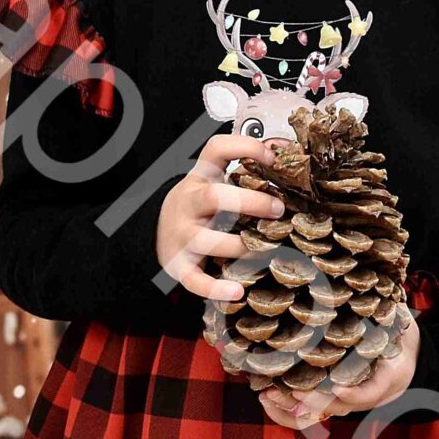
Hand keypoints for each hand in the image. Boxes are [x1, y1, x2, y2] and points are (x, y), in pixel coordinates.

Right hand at [157, 131, 288, 299]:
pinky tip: (237, 291)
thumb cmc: (198, 206)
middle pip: (215, 198)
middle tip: (278, 209)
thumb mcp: (214, 181)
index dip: (244, 147)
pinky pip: (195, 279)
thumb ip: (244, 168)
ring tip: (267, 252)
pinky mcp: (179, 265)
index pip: (216, 150)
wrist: (153, 232)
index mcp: (200, 178)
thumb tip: (286, 148)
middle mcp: (189, 204)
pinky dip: (216, 288)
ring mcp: (182, 235)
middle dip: (250, 202)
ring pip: (207, 241)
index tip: (272, 157)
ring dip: (241, 247)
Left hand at [256, 311, 419, 434]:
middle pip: (336, 407)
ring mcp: (345, 400)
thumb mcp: (398, 320)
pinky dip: (287, 410)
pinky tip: (266, 396)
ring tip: (268, 395)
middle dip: (313, 400)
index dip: (354, 394)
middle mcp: (363, 395)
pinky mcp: (330, 399)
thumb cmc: (397, 334)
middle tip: (292, 390)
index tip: (338, 386)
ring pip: (318, 414)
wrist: (404, 357)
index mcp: (386, 377)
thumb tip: (367, 284)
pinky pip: (308, 414)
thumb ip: (384, 309)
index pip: (370, 392)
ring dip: (292, 408)